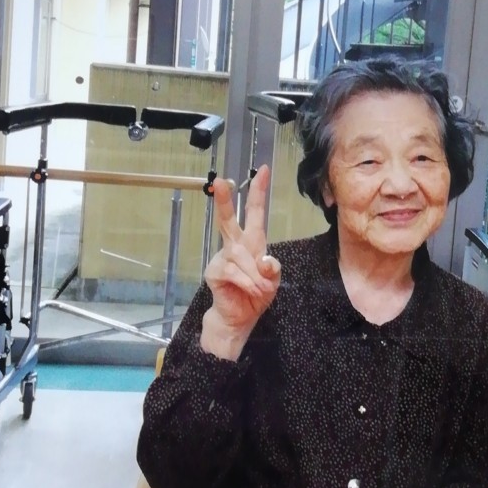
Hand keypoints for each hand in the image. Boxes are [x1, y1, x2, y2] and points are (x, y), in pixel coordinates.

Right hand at [200, 165, 280, 359]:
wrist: (239, 318)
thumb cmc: (256, 295)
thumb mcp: (272, 281)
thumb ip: (271, 269)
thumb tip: (265, 261)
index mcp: (251, 242)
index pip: (254, 213)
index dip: (258, 192)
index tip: (262, 170)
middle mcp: (235, 245)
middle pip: (228, 219)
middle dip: (224, 201)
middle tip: (221, 181)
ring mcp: (222, 257)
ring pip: (243, 257)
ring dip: (256, 277)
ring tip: (261, 289)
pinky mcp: (215, 271)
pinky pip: (236, 272)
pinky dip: (249, 283)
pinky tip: (251, 291)